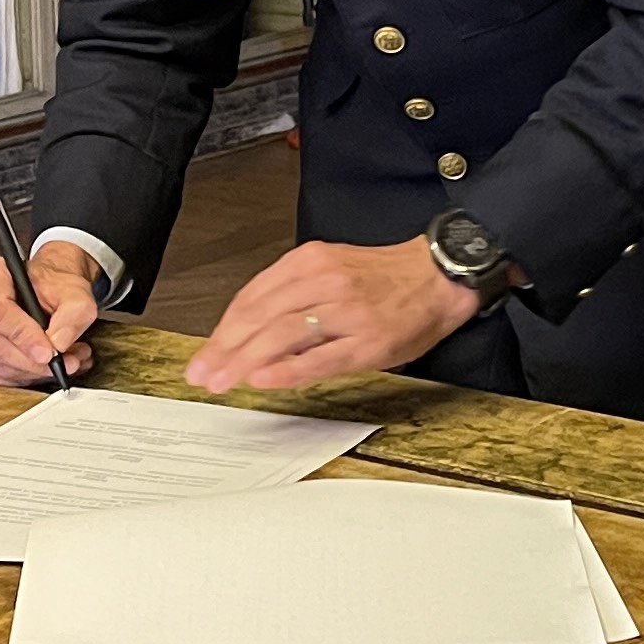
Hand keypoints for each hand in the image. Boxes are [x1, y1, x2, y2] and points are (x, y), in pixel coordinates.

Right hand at [0, 242, 103, 386]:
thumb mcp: (75, 292)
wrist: (48, 291)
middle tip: (66, 362)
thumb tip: (59, 343)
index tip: (49, 351)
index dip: (23, 335)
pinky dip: (24, 376)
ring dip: (34, 371)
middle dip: (33, 361)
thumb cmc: (54, 286)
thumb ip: (73, 314)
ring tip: (65, 362)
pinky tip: (44, 367)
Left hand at [191, 235, 486, 395]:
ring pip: (280, 336)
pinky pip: (317, 357)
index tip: (207, 353)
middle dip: (223, 349)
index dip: (223, 329)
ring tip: (222, 381)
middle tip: (202, 373)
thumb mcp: (333, 269)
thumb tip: (251, 331)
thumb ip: (294, 294)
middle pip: (258, 317)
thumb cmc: (387, 279)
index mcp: (310, 262)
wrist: (442, 276)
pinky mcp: (366, 341)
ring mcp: (345, 311)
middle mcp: (324, 282)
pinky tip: (263, 379)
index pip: (252, 297)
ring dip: (243, 361)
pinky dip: (285, 369)